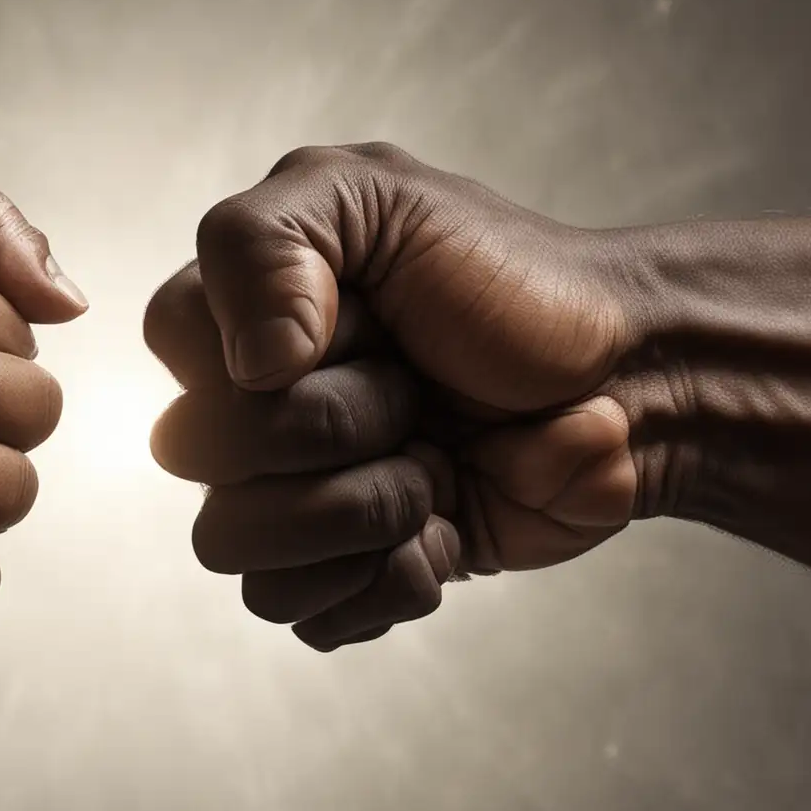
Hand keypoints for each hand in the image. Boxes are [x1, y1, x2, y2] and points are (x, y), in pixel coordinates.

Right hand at [145, 142, 640, 647]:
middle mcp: (250, 413)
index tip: (372, 321)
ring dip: (365, 510)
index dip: (275, 354)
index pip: (178, 352)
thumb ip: (266, 241)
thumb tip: (249, 368)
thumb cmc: (512, 279)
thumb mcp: (381, 195)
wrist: (632, 381)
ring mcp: (293, 501)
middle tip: (417, 394)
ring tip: (434, 467)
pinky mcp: (345, 576)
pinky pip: (305, 615)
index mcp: (243, 317)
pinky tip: (442, 527)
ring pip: (239, 553)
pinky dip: (391, 576)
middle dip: (337, 427)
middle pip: (202, 464)